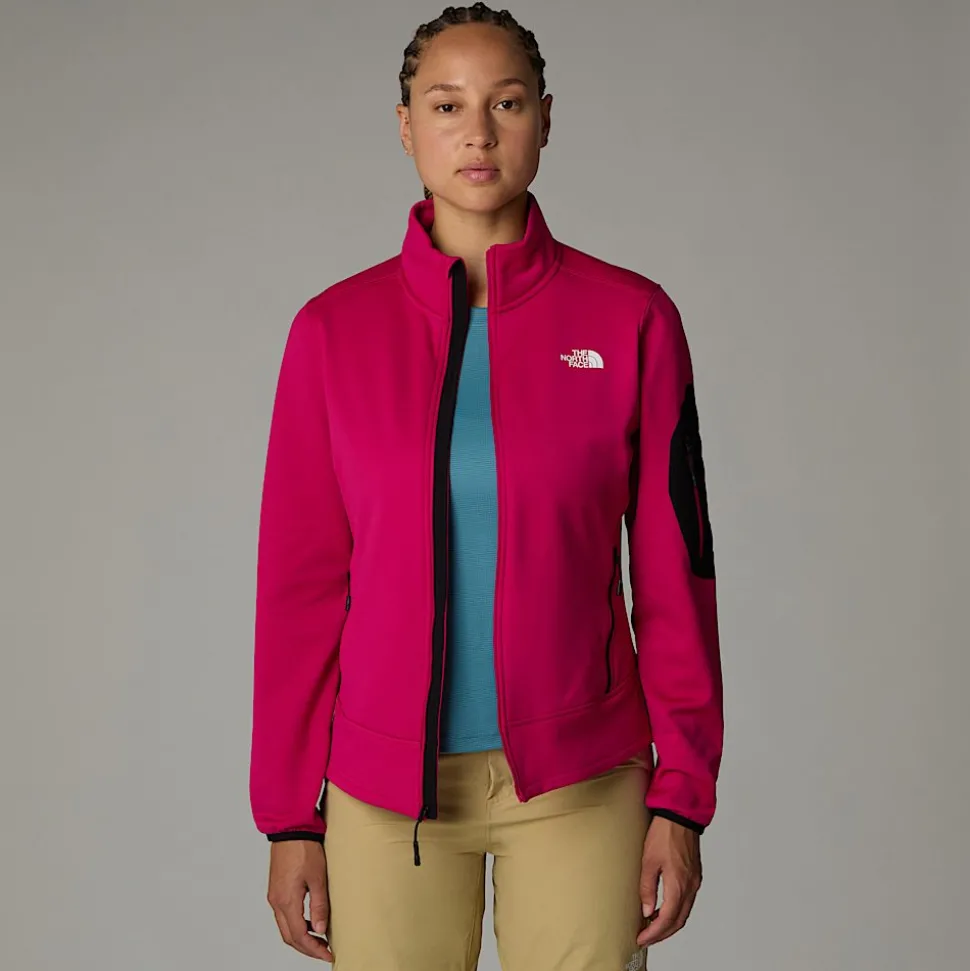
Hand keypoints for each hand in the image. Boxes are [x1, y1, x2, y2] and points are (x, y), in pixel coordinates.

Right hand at [267, 840, 333, 961]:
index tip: (328, 954)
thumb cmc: (305, 848)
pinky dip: (296, 923)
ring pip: (285, 927)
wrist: (290, 827)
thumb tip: (321, 930)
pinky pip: (284, 915)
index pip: (299, 936)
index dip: (314, 949)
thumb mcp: (318, 877)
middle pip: (289, 937)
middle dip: (307, 948)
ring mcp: (274, 895)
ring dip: (301, 937)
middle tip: (325, 951)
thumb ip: (319, 905)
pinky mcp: (276, 888)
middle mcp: (276, 901)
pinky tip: (310, 920)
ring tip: (320, 938)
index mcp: (286, 901)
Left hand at [636, 817, 701, 946]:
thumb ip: (647, 887)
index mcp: (679, 884)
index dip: (654, 933)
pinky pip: (687, 901)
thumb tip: (647, 911)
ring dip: (669, 923)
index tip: (642, 938)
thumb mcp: (648, 860)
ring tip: (652, 926)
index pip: (668, 920)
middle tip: (646, 938)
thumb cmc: (664, 833)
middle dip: (662, 933)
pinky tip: (664, 909)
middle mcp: (690, 886)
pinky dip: (676, 911)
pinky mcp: (694, 875)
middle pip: (678, 921)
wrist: (680, 815)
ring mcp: (695, 881)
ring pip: (684, 912)